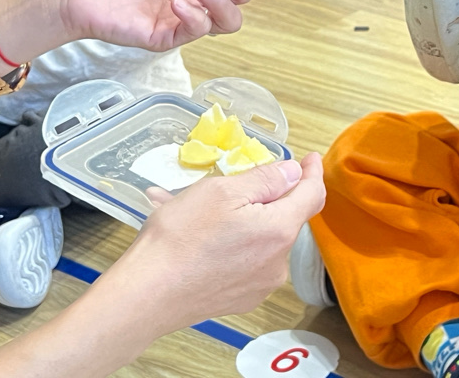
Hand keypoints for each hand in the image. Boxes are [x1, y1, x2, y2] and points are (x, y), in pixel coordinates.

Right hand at [124, 153, 326, 334]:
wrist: (146, 295)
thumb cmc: (181, 237)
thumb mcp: (222, 191)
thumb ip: (266, 179)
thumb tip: (294, 172)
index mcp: (279, 231)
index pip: (312, 195)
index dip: (312, 173)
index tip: (309, 159)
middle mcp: (278, 262)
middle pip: (285, 218)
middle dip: (265, 198)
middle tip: (232, 185)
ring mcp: (260, 284)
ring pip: (261, 239)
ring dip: (241, 220)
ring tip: (198, 210)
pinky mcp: (242, 299)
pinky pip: (245, 260)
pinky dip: (229, 243)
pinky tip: (197, 236)